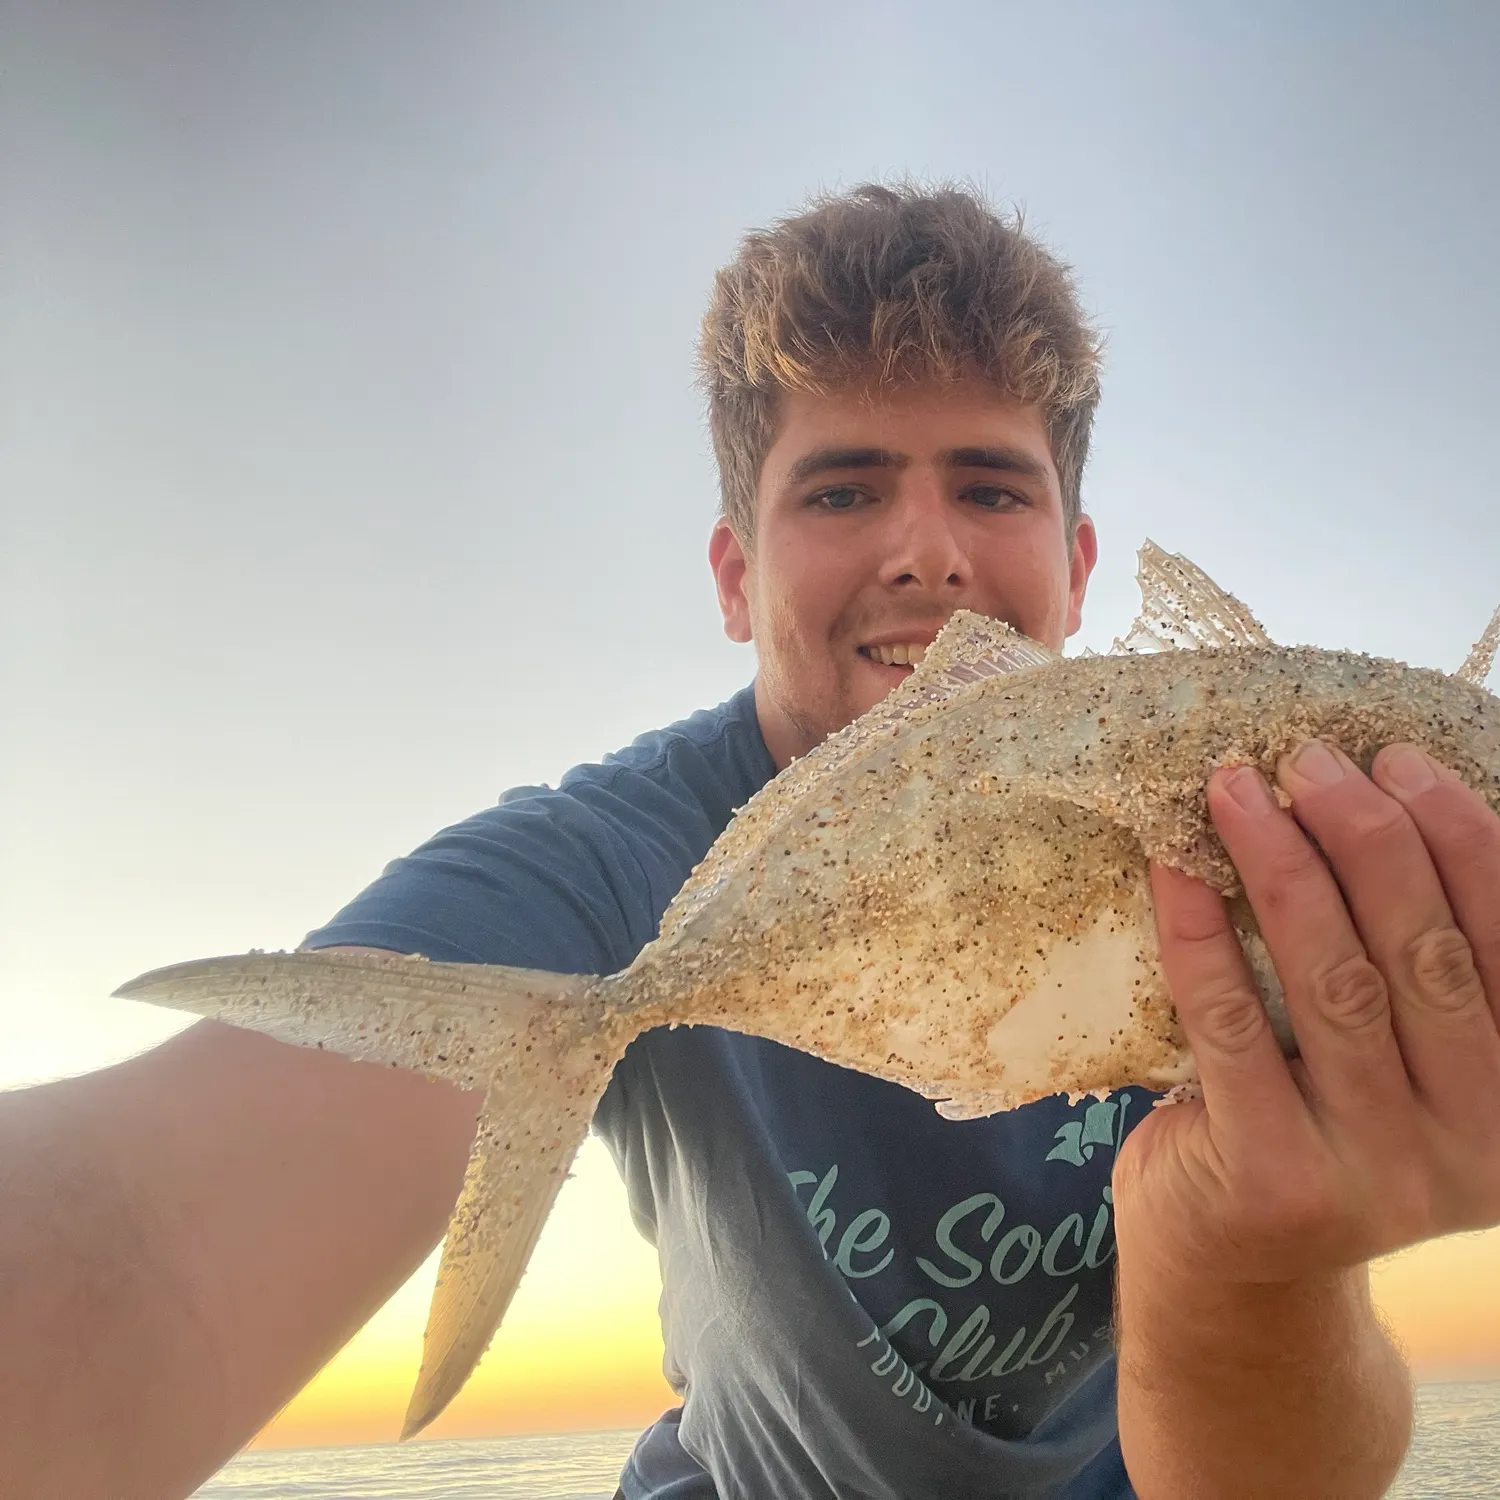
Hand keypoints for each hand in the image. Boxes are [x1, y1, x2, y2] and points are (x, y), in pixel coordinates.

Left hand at [1114, 740, 1499, 1290]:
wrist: (1238, 1268)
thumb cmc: (1318, 1124)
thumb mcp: (1401, 1059)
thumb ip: (1413, 963)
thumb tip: (1378, 801)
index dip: (1461, 836)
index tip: (1397, 758)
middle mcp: (1476, 1145)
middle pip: (1428, 953)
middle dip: (1368, 836)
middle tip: (1308, 759)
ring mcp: (1379, 1174)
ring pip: (1336, 983)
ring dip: (1282, 867)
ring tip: (1236, 789)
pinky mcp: (1276, 1181)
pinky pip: (1233, 1027)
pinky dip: (1200, 936)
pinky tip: (1173, 868)